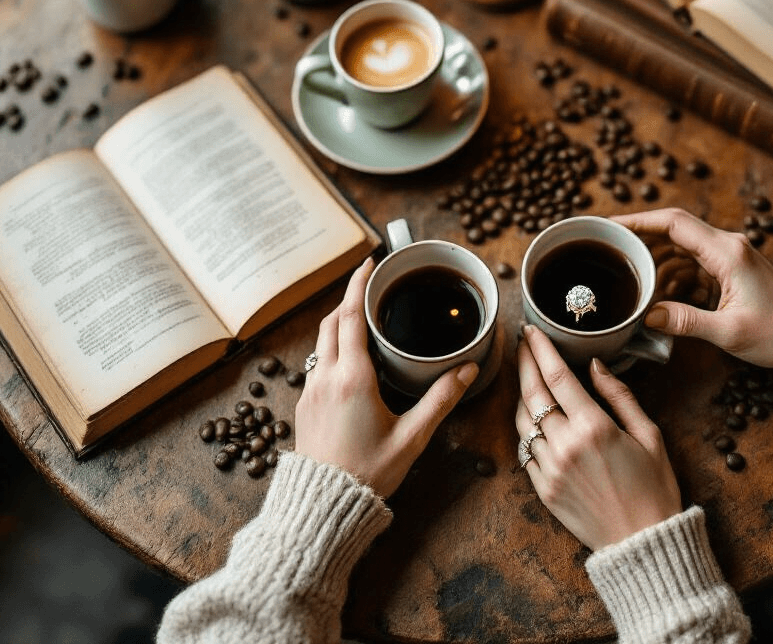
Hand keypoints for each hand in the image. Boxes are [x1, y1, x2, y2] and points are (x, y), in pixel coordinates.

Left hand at [295, 257, 477, 497]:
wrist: (323, 508)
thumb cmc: (368, 474)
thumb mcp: (412, 436)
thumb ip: (441, 400)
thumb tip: (467, 369)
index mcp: (353, 378)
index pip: (351, 315)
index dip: (359, 284)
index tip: (369, 263)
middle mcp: (326, 378)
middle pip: (332, 321)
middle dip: (349, 297)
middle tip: (370, 284)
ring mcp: (311, 391)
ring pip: (321, 341)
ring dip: (338, 321)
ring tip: (362, 315)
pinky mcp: (305, 406)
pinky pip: (316, 362)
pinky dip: (331, 345)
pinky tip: (349, 357)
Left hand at [514, 323, 680, 550]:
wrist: (643, 543)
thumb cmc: (654, 487)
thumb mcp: (648, 434)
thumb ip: (620, 395)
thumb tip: (595, 366)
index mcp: (594, 427)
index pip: (556, 376)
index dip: (540, 349)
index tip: (531, 330)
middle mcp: (566, 445)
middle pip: (532, 393)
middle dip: (524, 362)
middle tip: (522, 343)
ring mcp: (550, 469)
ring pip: (522, 421)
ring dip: (522, 395)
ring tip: (527, 377)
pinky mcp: (543, 490)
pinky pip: (525, 450)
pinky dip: (526, 429)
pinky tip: (532, 417)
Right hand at [614, 208, 772, 374]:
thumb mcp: (729, 332)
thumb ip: (685, 321)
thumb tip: (647, 316)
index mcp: (727, 252)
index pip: (673, 222)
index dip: (638, 220)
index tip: (610, 226)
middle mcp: (727, 246)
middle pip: (672, 231)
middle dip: (640, 240)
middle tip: (609, 253)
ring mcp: (729, 256)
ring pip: (680, 248)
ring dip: (656, 263)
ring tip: (632, 282)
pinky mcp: (730, 270)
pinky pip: (692, 264)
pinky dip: (672, 277)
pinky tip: (660, 296)